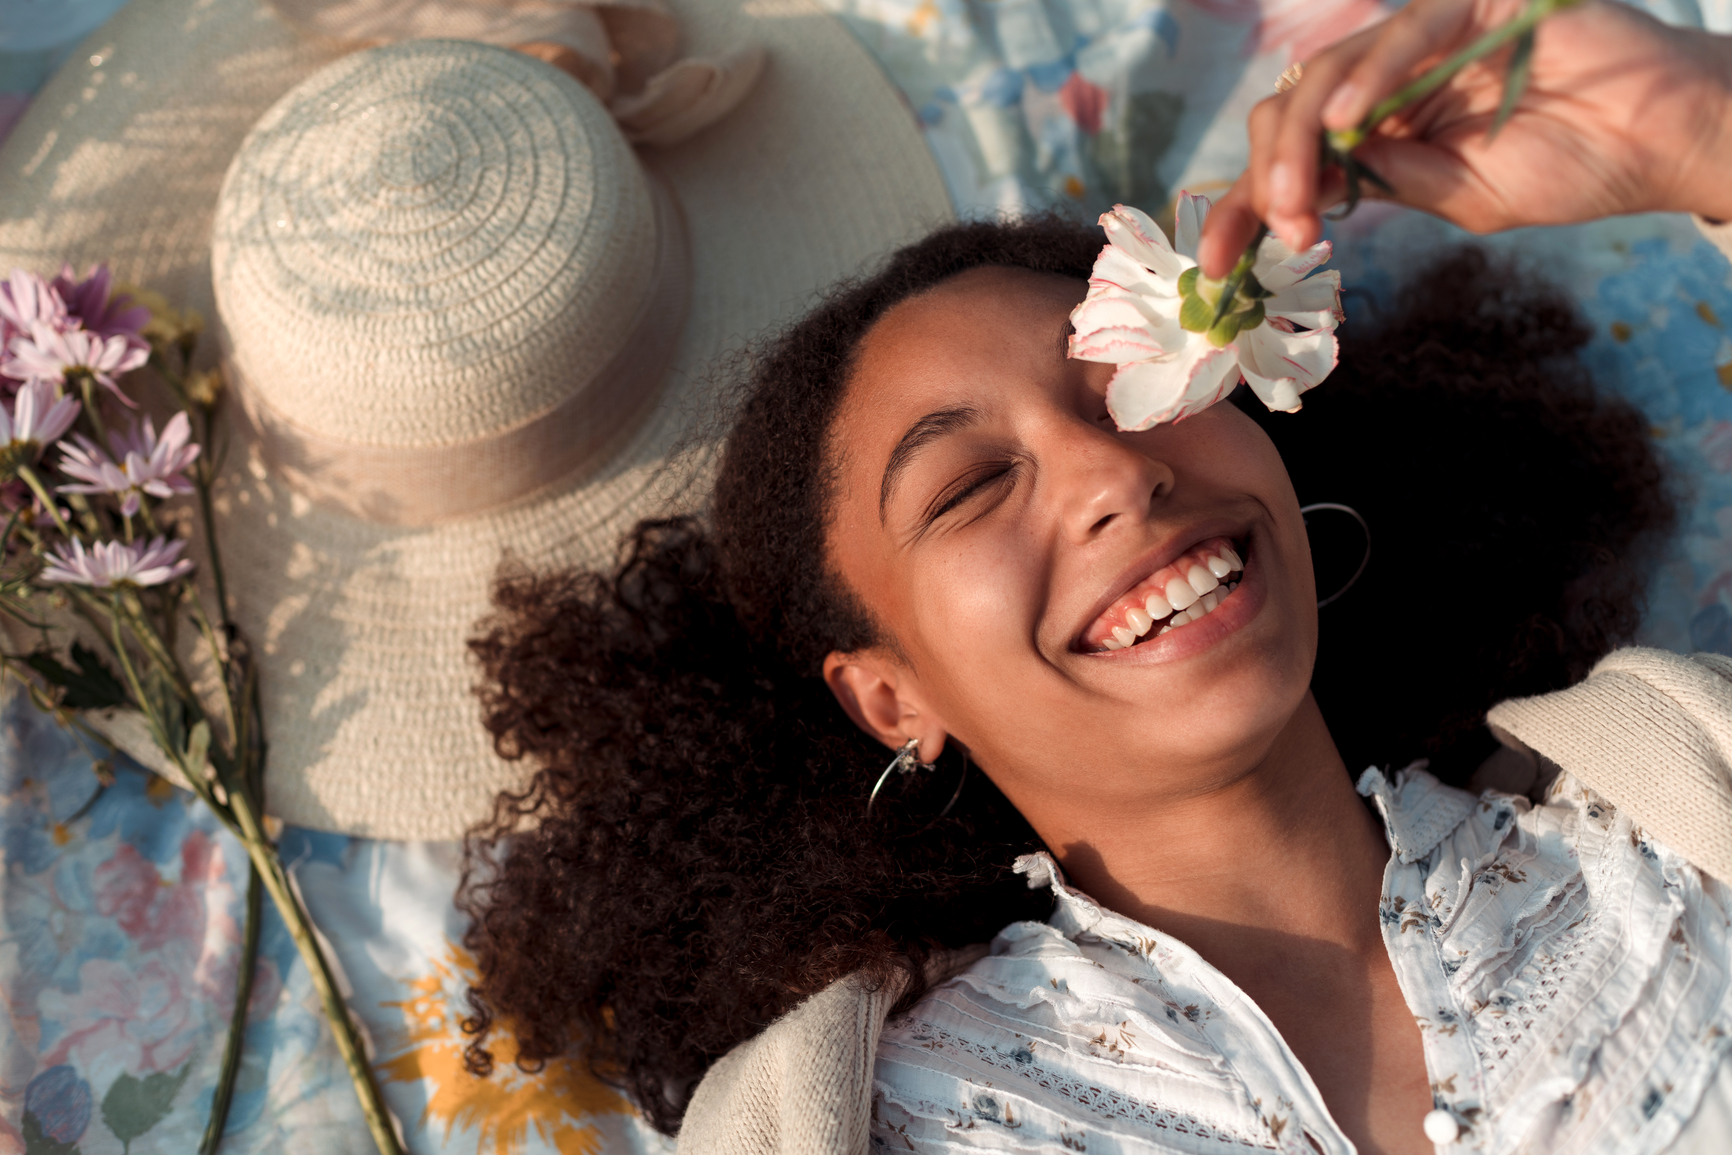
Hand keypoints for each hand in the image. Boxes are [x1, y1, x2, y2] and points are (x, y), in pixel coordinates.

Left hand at [1198, 0, 1731, 276]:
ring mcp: (1425, 38)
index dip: (1247, 207)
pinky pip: (1405, 30)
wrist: (1662, 143)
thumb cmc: (1572, 169)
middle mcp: (1389, 80)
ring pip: (1329, 74)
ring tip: (1292, 195)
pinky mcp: (1470, 4)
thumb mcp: (1460, 200)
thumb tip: (1304, 189)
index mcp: (1380, 129)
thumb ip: (1387, 186)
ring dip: (1300, 139)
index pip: (1294, 161)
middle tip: (1271, 229)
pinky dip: (1368, 75)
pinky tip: (1345, 122)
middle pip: (1292, 114)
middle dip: (1266, 176)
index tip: (1216, 265)